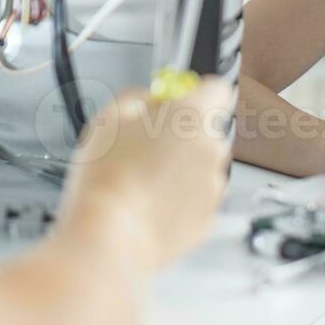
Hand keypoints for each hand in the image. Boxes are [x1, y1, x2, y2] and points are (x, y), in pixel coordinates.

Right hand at [57, 78, 233, 271]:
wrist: (110, 235)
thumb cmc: (108, 179)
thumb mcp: (109, 116)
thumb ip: (137, 97)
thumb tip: (147, 100)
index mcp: (192, 116)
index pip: (217, 89)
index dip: (195, 92)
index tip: (176, 100)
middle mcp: (211, 148)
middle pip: (207, 129)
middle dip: (183, 133)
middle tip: (146, 144)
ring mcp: (213, 185)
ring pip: (202, 166)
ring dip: (181, 167)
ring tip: (143, 179)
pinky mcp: (207, 217)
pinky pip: (197, 198)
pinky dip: (180, 198)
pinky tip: (150, 202)